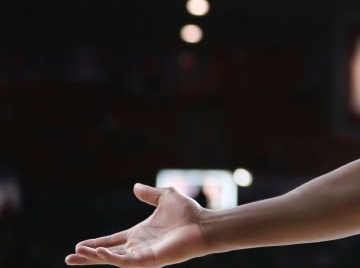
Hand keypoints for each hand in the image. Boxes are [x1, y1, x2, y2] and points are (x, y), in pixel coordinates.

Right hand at [66, 183, 208, 266]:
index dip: (96, 243)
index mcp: (139, 234)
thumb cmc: (188, 213)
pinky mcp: (149, 261)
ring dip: (95, 257)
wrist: (203, 224)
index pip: (112, 241)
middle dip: (88, 256)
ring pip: (113, 259)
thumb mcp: (165, 198)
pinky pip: (126, 262)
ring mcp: (143, 255)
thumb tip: (135, 187)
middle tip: (69, 258)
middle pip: (107, 253)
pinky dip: (112, 257)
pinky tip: (100, 252)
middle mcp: (138, 246)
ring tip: (78, 253)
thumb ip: (150, 194)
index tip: (78, 246)